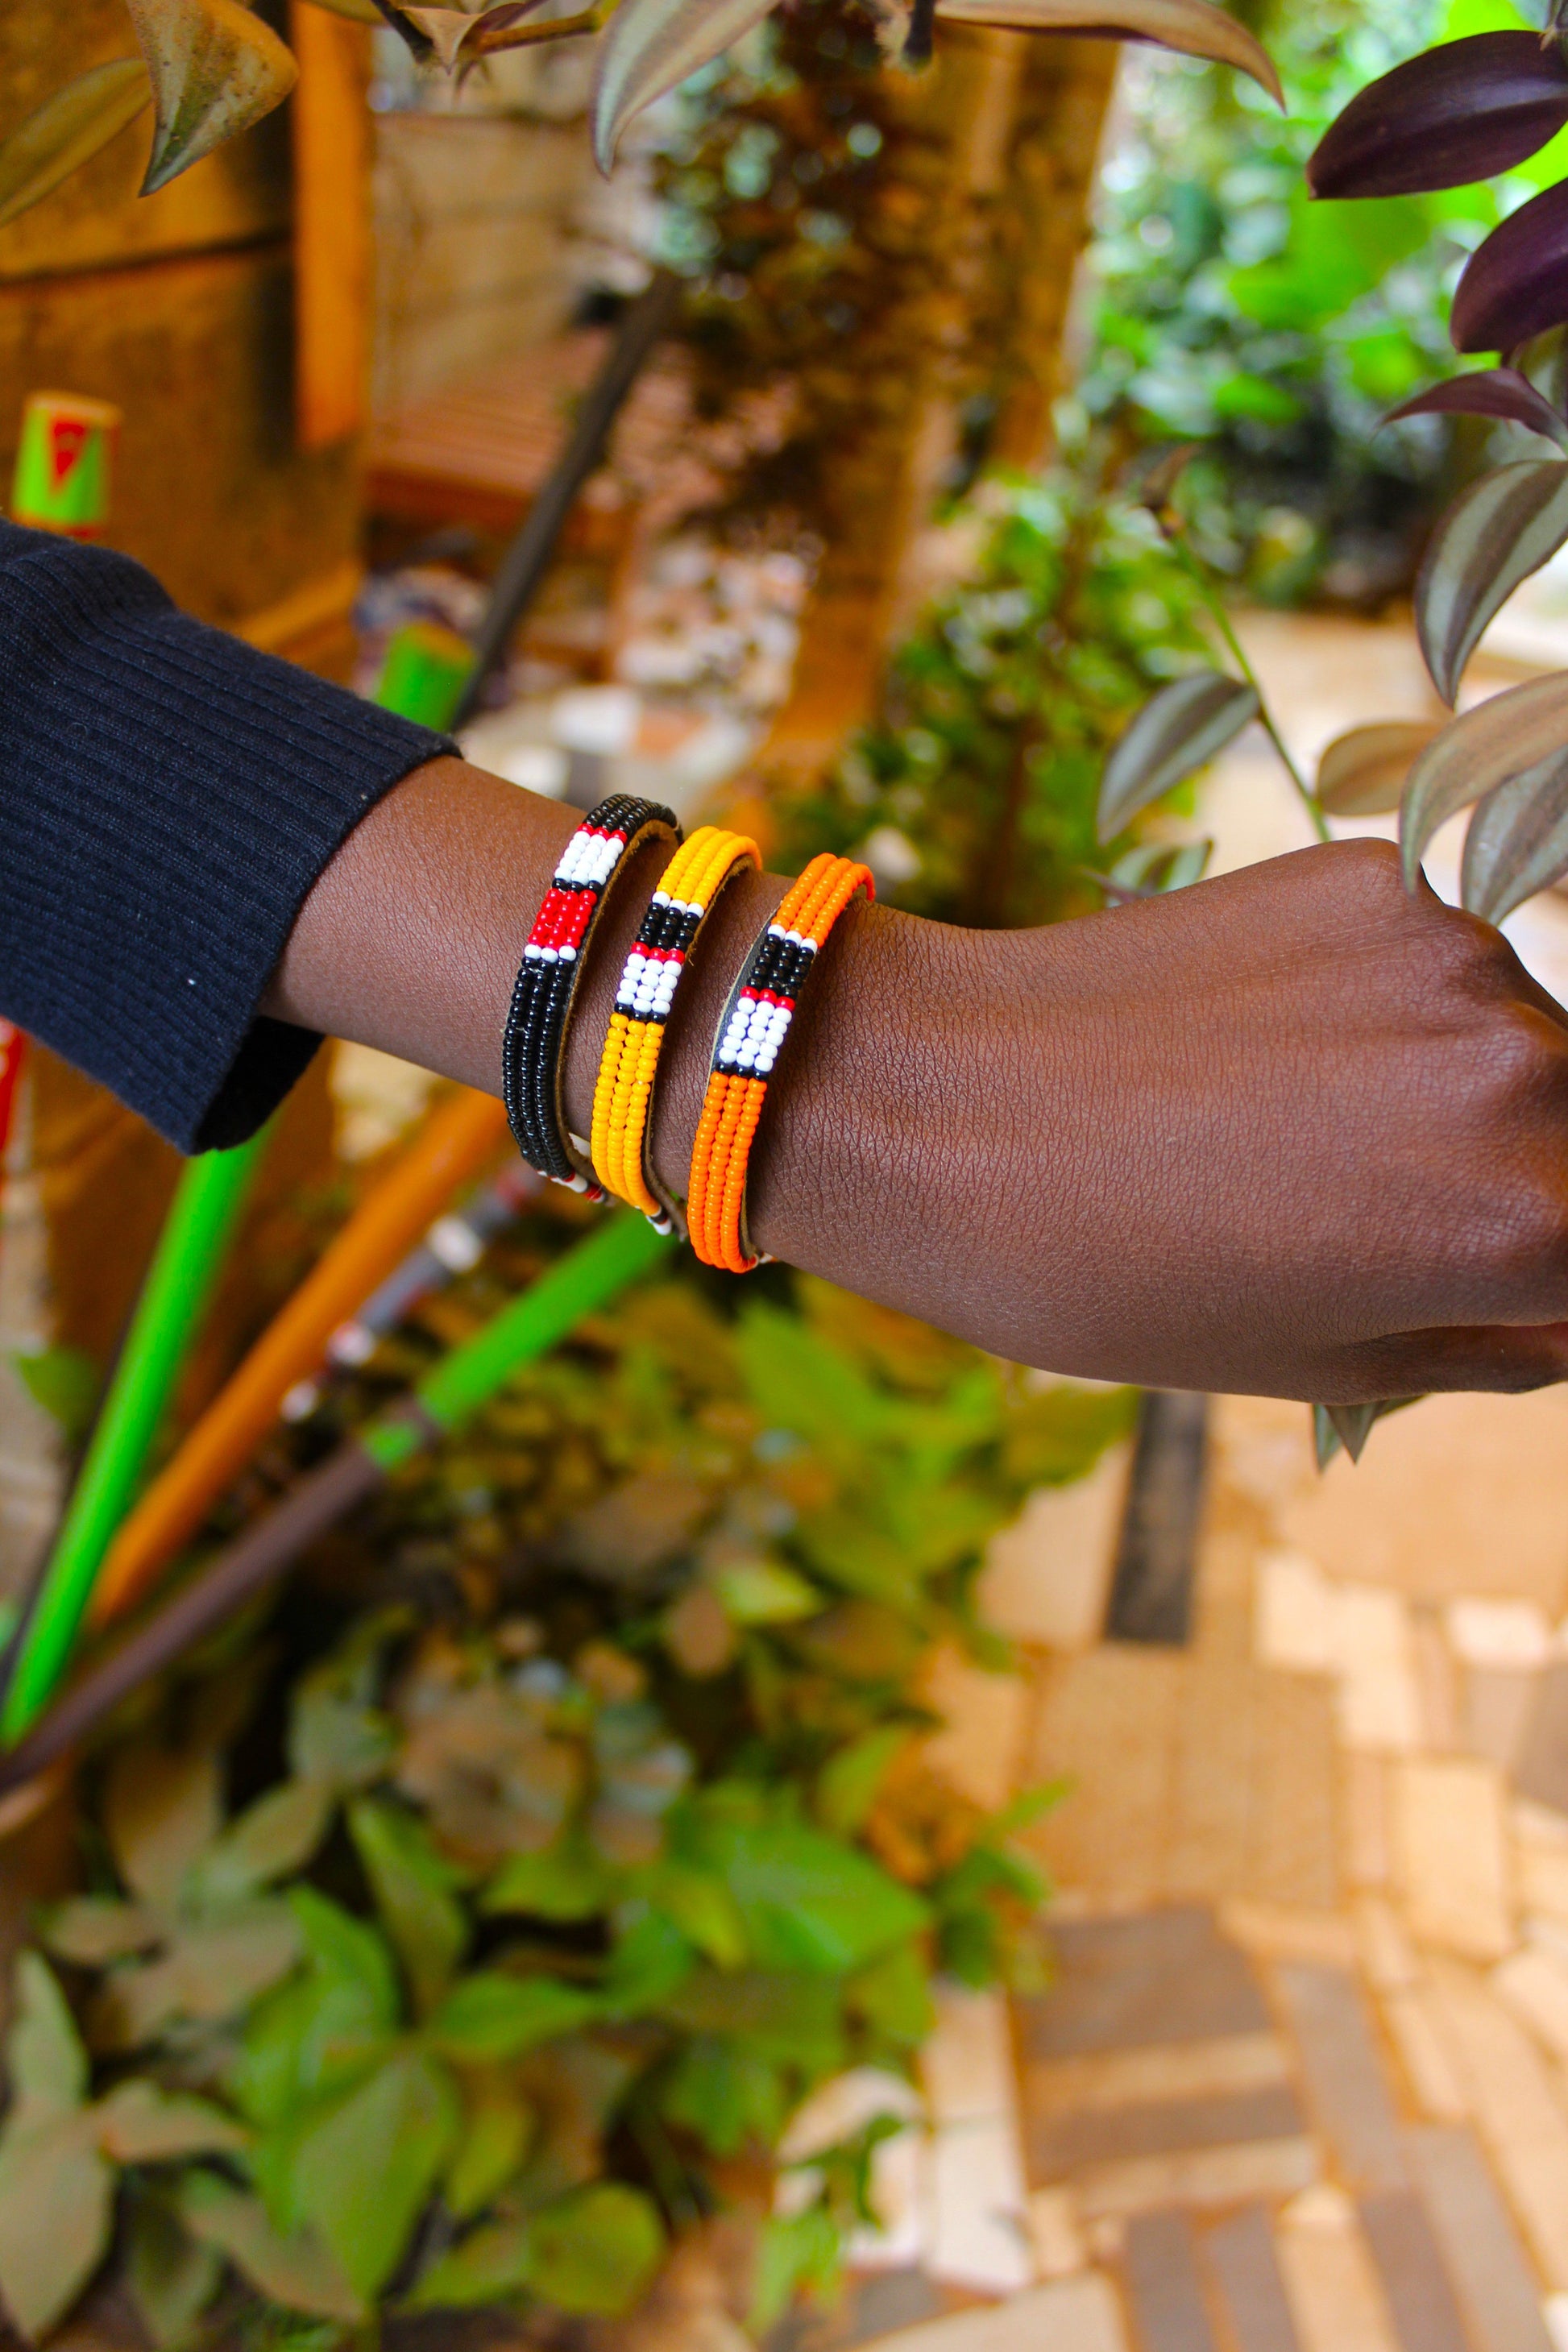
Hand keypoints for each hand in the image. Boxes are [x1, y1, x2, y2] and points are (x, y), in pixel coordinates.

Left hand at [772, 835, 1567, 1399]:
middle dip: (1533, 1190)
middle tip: (1387, 1218)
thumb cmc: (1109, 1276)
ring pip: (1533, 1045)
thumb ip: (1514, 1334)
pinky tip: (1274, 1050)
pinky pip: (1442, 968)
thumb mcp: (1331, 1366)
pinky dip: (1397, 1013)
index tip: (1479, 1282)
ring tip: (1306, 1134)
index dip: (1549, 1283)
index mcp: (1522, 1226)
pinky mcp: (1380, 880)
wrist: (937, 1103)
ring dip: (1471, 1095)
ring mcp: (1455, 956)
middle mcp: (1527, 1074)